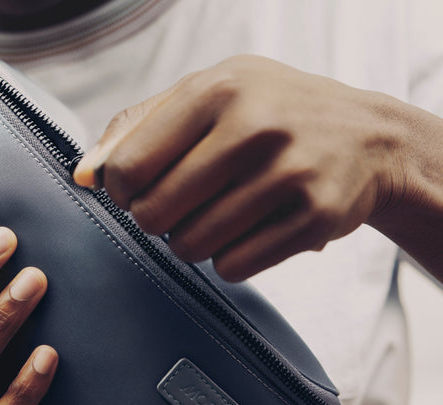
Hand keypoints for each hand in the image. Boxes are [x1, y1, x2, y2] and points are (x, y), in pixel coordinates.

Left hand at [74, 55, 404, 280]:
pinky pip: (232, 268)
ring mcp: (290, 174)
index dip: (121, 192)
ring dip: (189, 242)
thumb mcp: (206, 94)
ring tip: (213, 216)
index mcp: (216, 89)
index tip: (136, 192)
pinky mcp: (315, 219)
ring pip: (191, 247)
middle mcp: (255, 127)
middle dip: (154, 220)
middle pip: (154, 214)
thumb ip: (136, 127)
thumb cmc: (268, 112)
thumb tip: (83, 176)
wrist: (367, 136)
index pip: (128, 166)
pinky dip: (227, 259)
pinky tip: (245, 231)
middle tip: (176, 207)